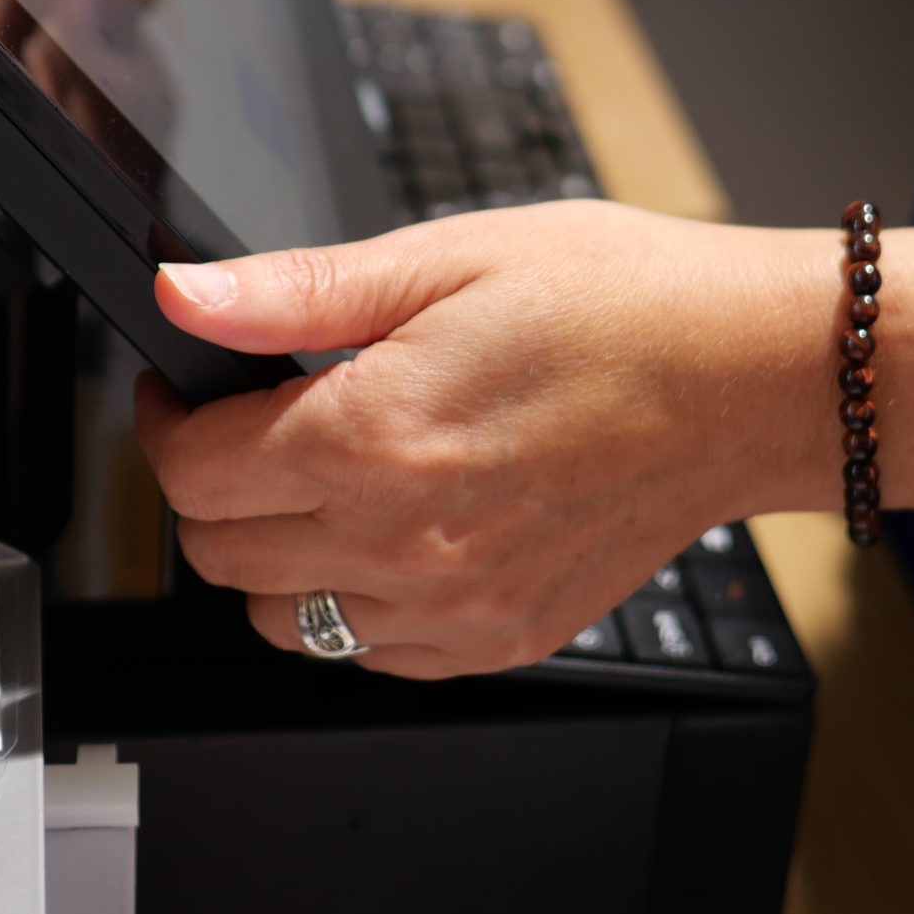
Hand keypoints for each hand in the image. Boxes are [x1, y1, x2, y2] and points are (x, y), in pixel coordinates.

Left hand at [132, 202, 833, 677]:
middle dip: (212, 485)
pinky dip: (354, 604)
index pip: (191, 472)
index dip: (169, 420)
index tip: (188, 391)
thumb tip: (183, 292)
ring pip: (283, 621)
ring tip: (330, 478)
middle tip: (255, 426)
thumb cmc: (617, 302)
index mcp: (375, 434)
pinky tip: (397, 530)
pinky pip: (371, 655)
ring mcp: (454, 605)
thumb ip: (294, 292)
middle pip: (220, 555)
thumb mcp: (444, 258)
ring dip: (276, 554)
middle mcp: (405, 539)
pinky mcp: (500, 638)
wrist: (745, 375)